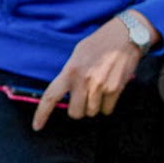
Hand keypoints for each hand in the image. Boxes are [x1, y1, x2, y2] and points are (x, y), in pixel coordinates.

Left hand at [32, 16, 148, 130]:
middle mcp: (83, 81)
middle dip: (79, 109)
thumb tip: (65, 92)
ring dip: (94, 106)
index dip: (42, 114)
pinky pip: (107, 110)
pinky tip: (109, 90)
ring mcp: (99, 87)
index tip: (37, 127)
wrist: (126, 35)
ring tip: (99, 89)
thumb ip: (69, 74)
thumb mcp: (77, 54)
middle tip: (84, 97)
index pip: (51, 97)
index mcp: (69, 71)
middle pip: (75, 113)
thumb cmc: (99, 43)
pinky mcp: (115, 89)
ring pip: (92, 113)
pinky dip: (107, 105)